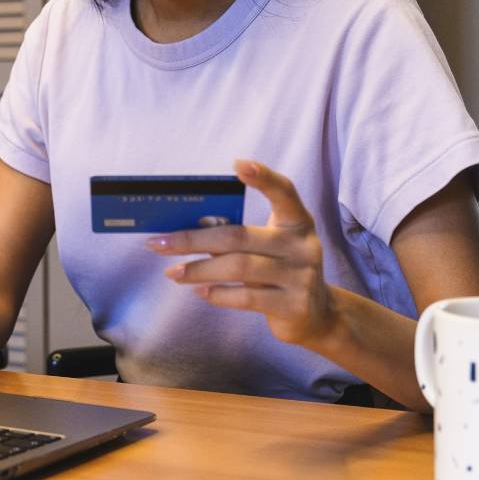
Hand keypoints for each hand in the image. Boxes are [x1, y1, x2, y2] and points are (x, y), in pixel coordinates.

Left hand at [145, 159, 338, 346]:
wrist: (318, 315)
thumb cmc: (279, 271)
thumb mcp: (268, 248)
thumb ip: (238, 236)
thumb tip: (184, 232)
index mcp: (297, 222)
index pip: (284, 191)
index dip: (263, 177)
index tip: (238, 164)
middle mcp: (303, 246)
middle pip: (239, 236)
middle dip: (193, 239)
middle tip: (160, 242)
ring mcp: (301, 277)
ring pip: (239, 267)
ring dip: (198, 270)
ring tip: (173, 272)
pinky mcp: (294, 306)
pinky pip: (246, 297)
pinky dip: (217, 294)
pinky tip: (199, 291)